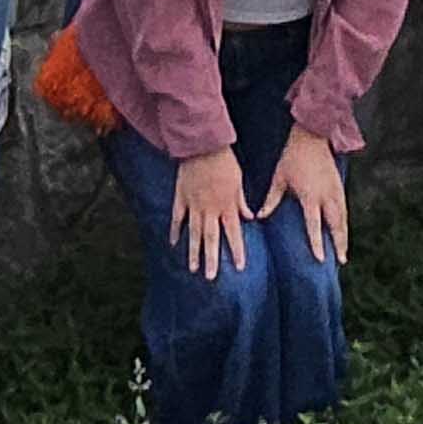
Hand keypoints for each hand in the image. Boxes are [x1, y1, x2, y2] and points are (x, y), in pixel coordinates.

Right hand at [170, 150, 249, 280]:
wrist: (203, 146)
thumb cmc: (225, 162)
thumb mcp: (239, 181)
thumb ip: (242, 202)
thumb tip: (250, 217)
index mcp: (227, 205)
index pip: (234, 233)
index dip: (237, 251)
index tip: (240, 267)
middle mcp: (210, 209)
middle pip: (211, 239)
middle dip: (212, 259)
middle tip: (211, 277)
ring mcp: (194, 205)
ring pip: (193, 233)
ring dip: (193, 252)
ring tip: (192, 269)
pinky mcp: (181, 197)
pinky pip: (177, 218)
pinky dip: (174, 231)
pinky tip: (173, 243)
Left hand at [254, 125, 348, 264]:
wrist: (311, 135)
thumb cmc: (291, 156)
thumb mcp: (278, 178)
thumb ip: (271, 199)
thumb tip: (259, 217)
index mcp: (310, 195)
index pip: (315, 224)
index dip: (318, 242)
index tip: (320, 258)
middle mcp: (326, 195)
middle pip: (336, 225)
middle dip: (339, 243)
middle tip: (341, 261)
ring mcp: (335, 189)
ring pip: (343, 218)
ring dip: (344, 235)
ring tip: (344, 252)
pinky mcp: (339, 184)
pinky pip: (344, 208)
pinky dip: (345, 222)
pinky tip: (343, 231)